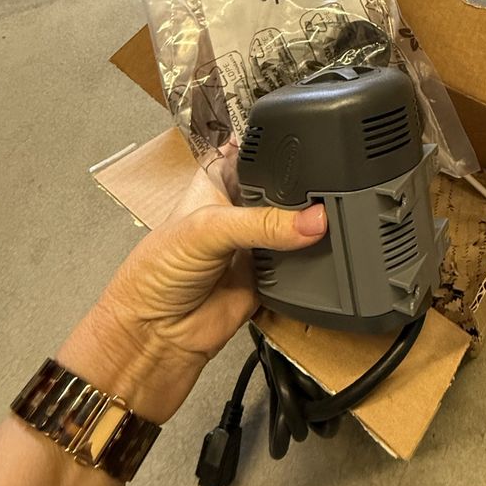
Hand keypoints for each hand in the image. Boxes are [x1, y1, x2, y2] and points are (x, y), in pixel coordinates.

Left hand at [58, 163, 326, 422]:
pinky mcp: (272, 275)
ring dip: (311, 226)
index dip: (279, 150)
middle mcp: (239, 208)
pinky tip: (323, 250)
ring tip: (329, 219)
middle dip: (302, 191)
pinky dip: (314, 260)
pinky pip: (303, 263)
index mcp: (217, 181)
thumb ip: (261, 222)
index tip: (312, 149)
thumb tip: (312, 220)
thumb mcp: (206, 229)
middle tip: (325, 190)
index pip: (254, 153)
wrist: (158, 336)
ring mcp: (257, 242)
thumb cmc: (156, 273)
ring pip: (297, 226)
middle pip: (283, 189)